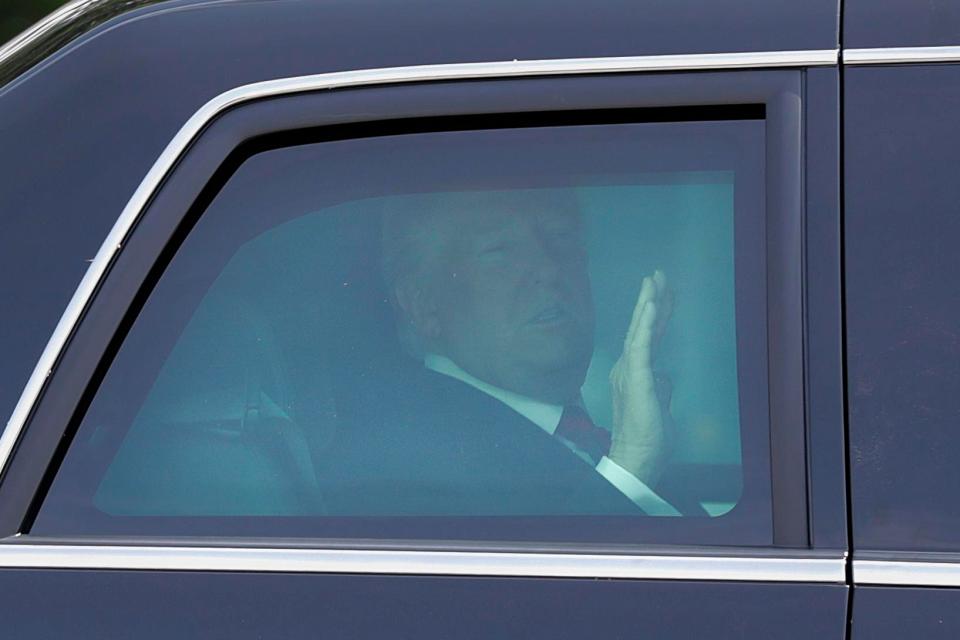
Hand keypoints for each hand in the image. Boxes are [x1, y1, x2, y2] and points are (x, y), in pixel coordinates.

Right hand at [607, 270, 672, 486]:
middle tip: (657, 274)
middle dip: (651, 299)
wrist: (636, 459)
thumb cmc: (647, 440)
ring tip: (653, 280)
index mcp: (634, 373)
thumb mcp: (660, 407)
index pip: (648, 337)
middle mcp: (627, 367)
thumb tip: (665, 376)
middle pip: (643, 327)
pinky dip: (645, 323)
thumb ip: (661, 388)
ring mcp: (629, 370)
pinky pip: (640, 345)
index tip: (662, 292)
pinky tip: (651, 305)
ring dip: (648, 303)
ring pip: (639, 330)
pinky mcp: (634, 377)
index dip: (656, 314)